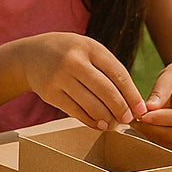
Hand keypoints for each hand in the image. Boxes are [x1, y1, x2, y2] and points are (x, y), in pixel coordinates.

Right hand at [21, 32, 148, 130]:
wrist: (30, 54)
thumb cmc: (69, 53)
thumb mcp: (88, 49)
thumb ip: (108, 69)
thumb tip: (131, 100)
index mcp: (90, 48)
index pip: (118, 74)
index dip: (132, 94)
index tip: (141, 109)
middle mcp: (74, 61)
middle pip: (106, 91)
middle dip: (121, 109)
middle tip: (128, 120)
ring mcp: (60, 78)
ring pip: (90, 104)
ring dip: (106, 118)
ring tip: (114, 124)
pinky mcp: (50, 93)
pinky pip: (75, 112)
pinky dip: (90, 121)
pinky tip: (99, 124)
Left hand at [128, 61, 171, 148]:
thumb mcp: (171, 74)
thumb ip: (160, 91)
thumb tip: (148, 109)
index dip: (162, 118)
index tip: (142, 115)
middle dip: (157, 130)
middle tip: (137, 122)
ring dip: (158, 137)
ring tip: (141, 125)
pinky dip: (163, 139)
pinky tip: (151, 129)